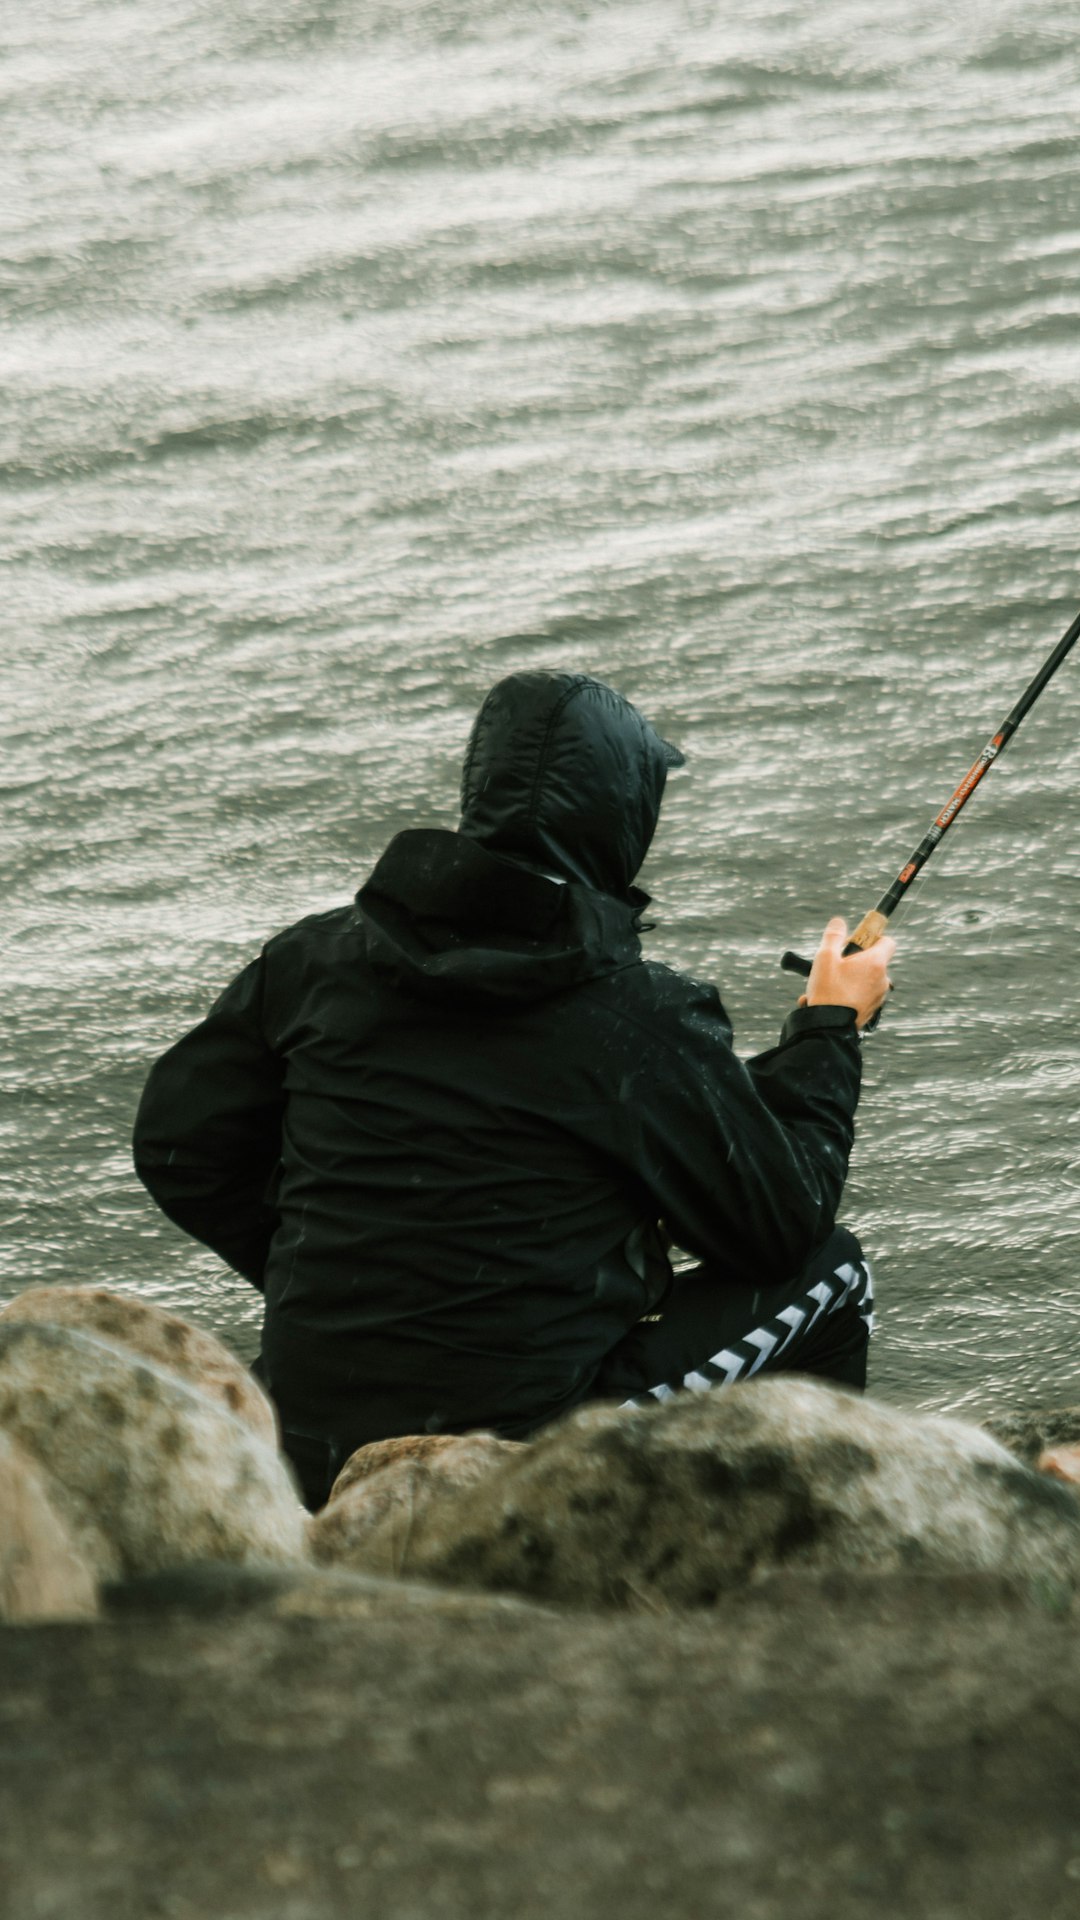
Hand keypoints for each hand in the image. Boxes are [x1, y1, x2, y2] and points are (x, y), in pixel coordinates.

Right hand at [799, 916, 895, 1030]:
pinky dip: (847, 994)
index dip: (872, 937)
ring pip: (864, 979)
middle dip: (853, 960)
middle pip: (872, 960)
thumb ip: (833, 936)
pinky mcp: (871, 1011)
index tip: (854, 941)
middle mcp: (882, 980)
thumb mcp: (825, 958)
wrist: (829, 1029)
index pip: (887, 941)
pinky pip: (860, 995)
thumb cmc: (828, 992)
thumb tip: (838, 922)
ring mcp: (878, 997)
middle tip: (833, 964)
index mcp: (875, 963)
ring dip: (847, 978)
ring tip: (823, 986)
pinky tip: (826, 999)